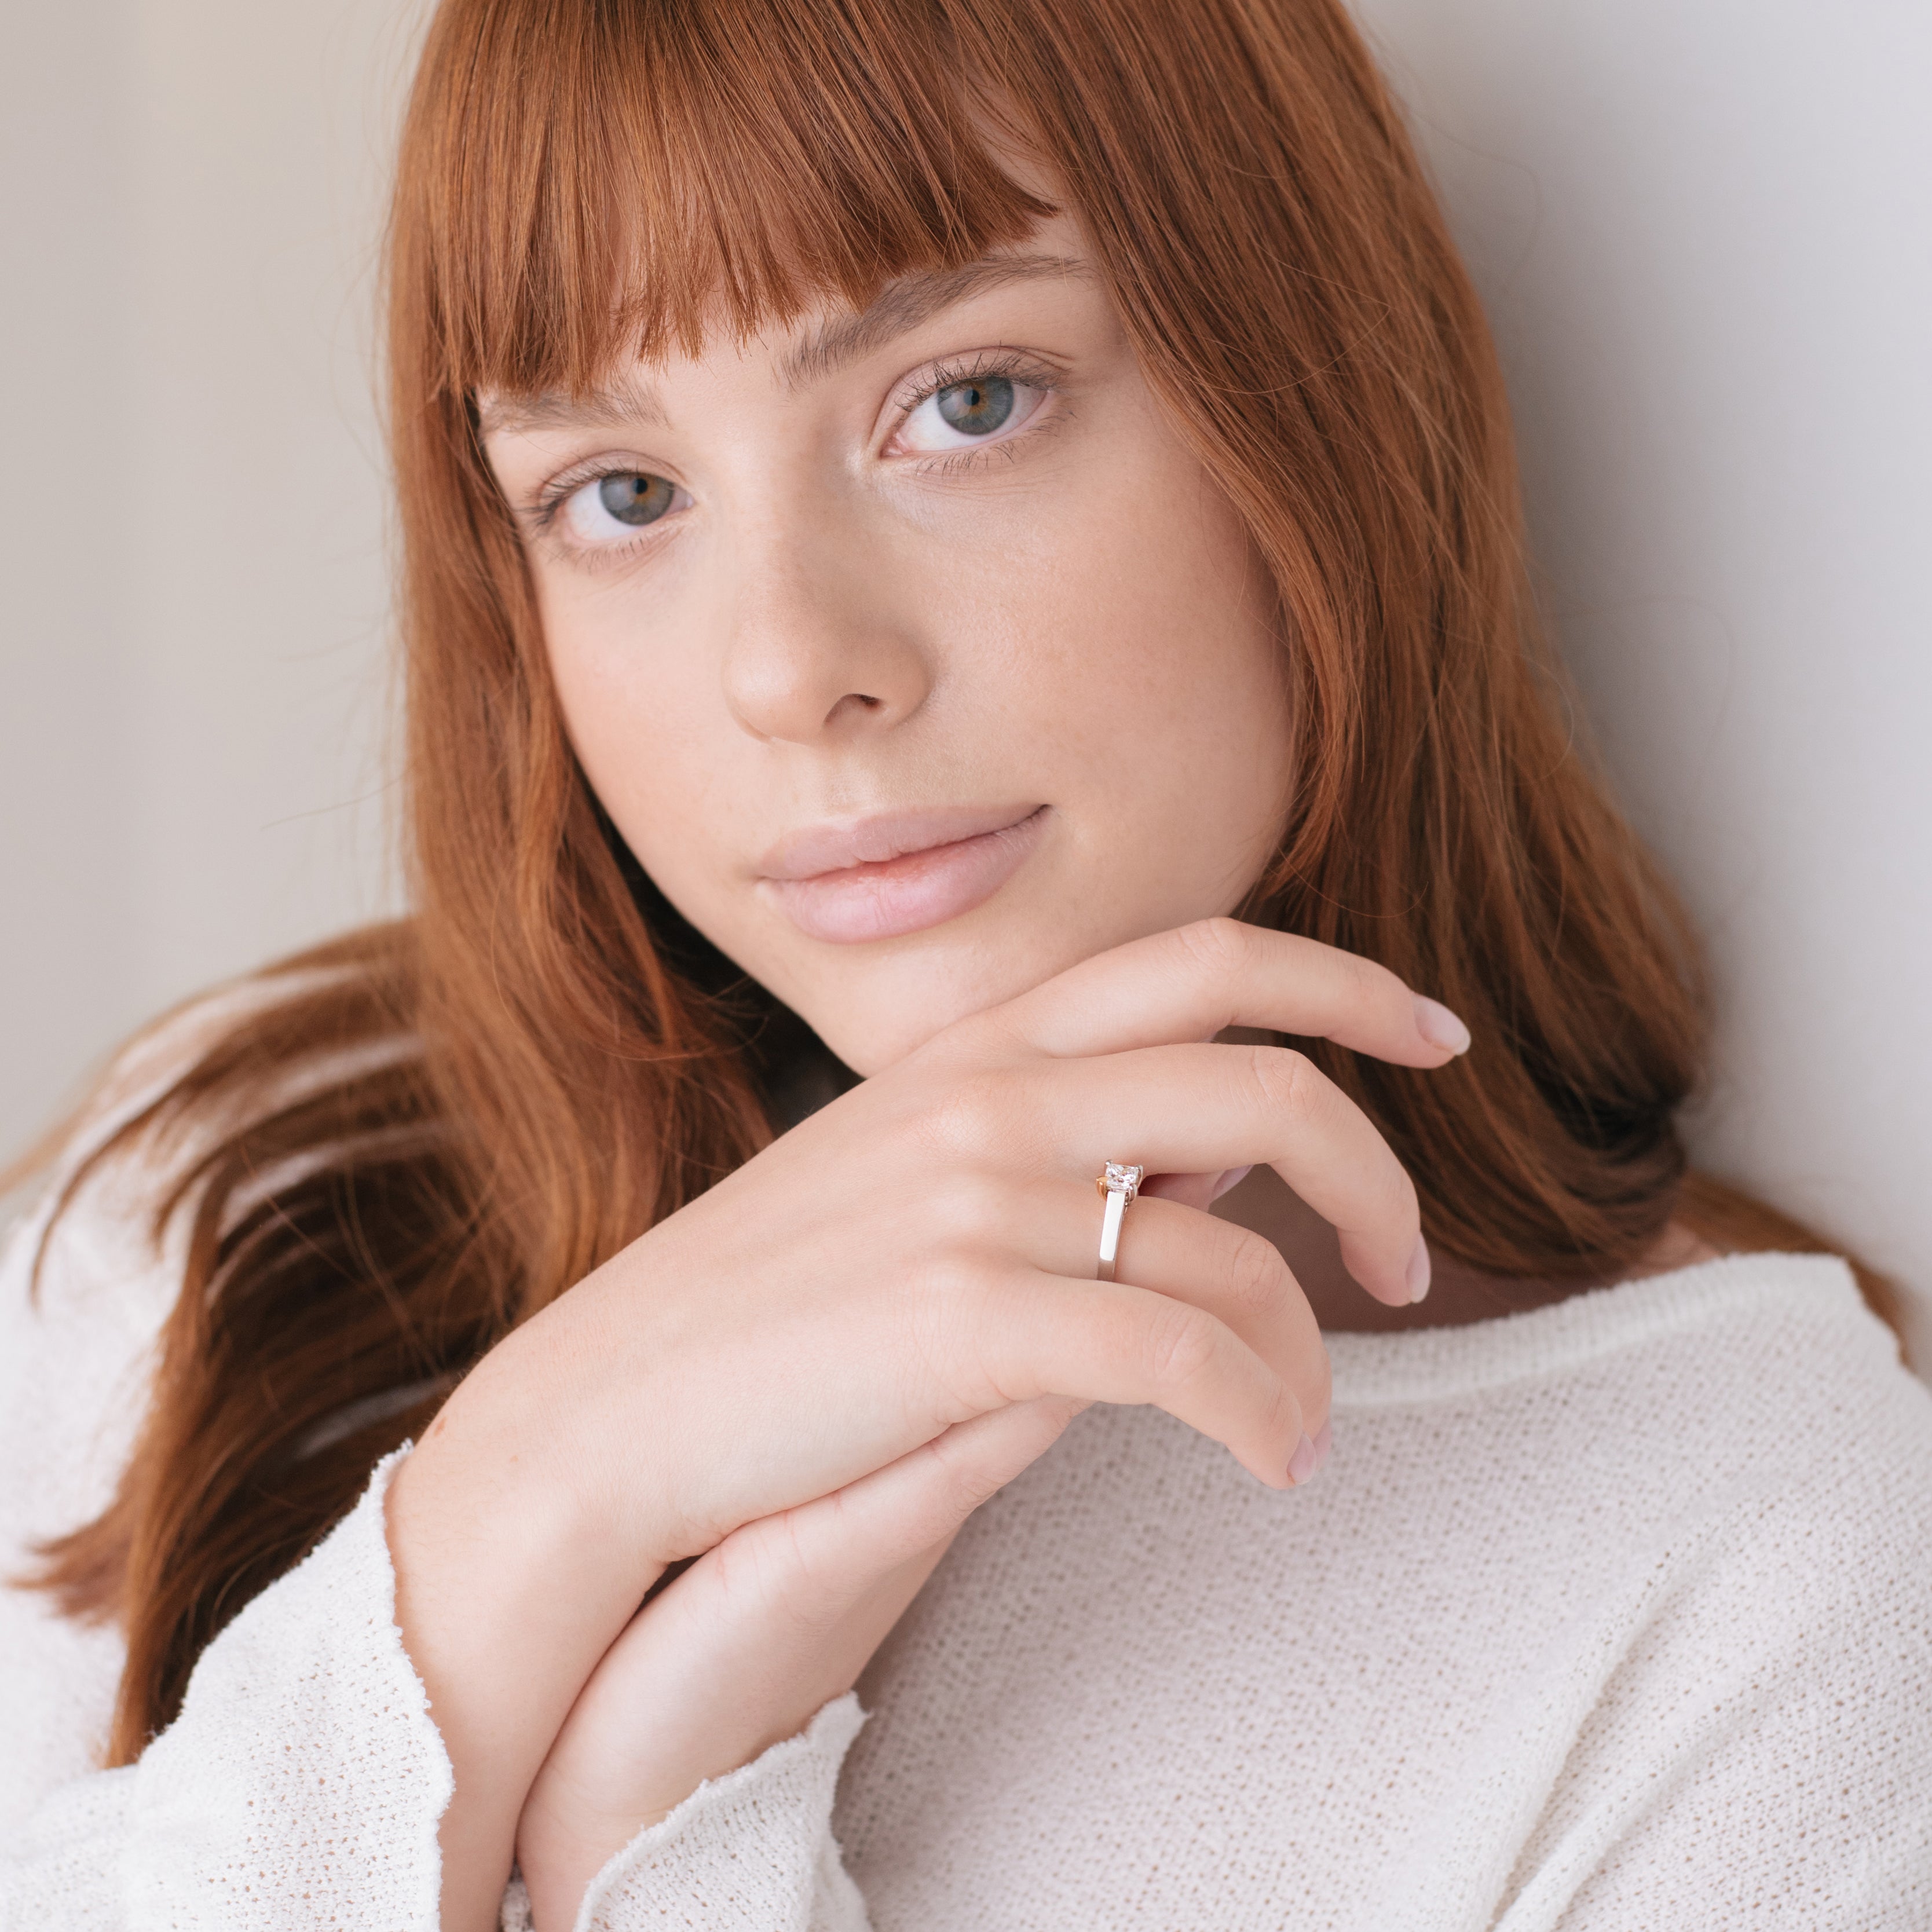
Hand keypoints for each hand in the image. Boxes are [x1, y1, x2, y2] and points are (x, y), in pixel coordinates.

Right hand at [385, 919, 1464, 1929]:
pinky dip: (1255, 1412)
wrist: (602, 1413)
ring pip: (1234, 1244)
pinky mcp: (959, 1319)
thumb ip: (1044, 1138)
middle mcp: (986, 1096)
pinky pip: (1175, 1352)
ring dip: (1307, 1348)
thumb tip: (1192, 1143)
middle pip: (1259, 1076)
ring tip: (1308, 1425)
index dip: (1343, 979)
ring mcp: (971, 1200)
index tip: (1433, 1033)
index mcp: (975, 1046)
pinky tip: (1270, 1464)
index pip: (1198, 953)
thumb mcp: (899, 1176)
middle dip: (1378, 1162)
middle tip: (1408, 1255)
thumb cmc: (758, 1309)